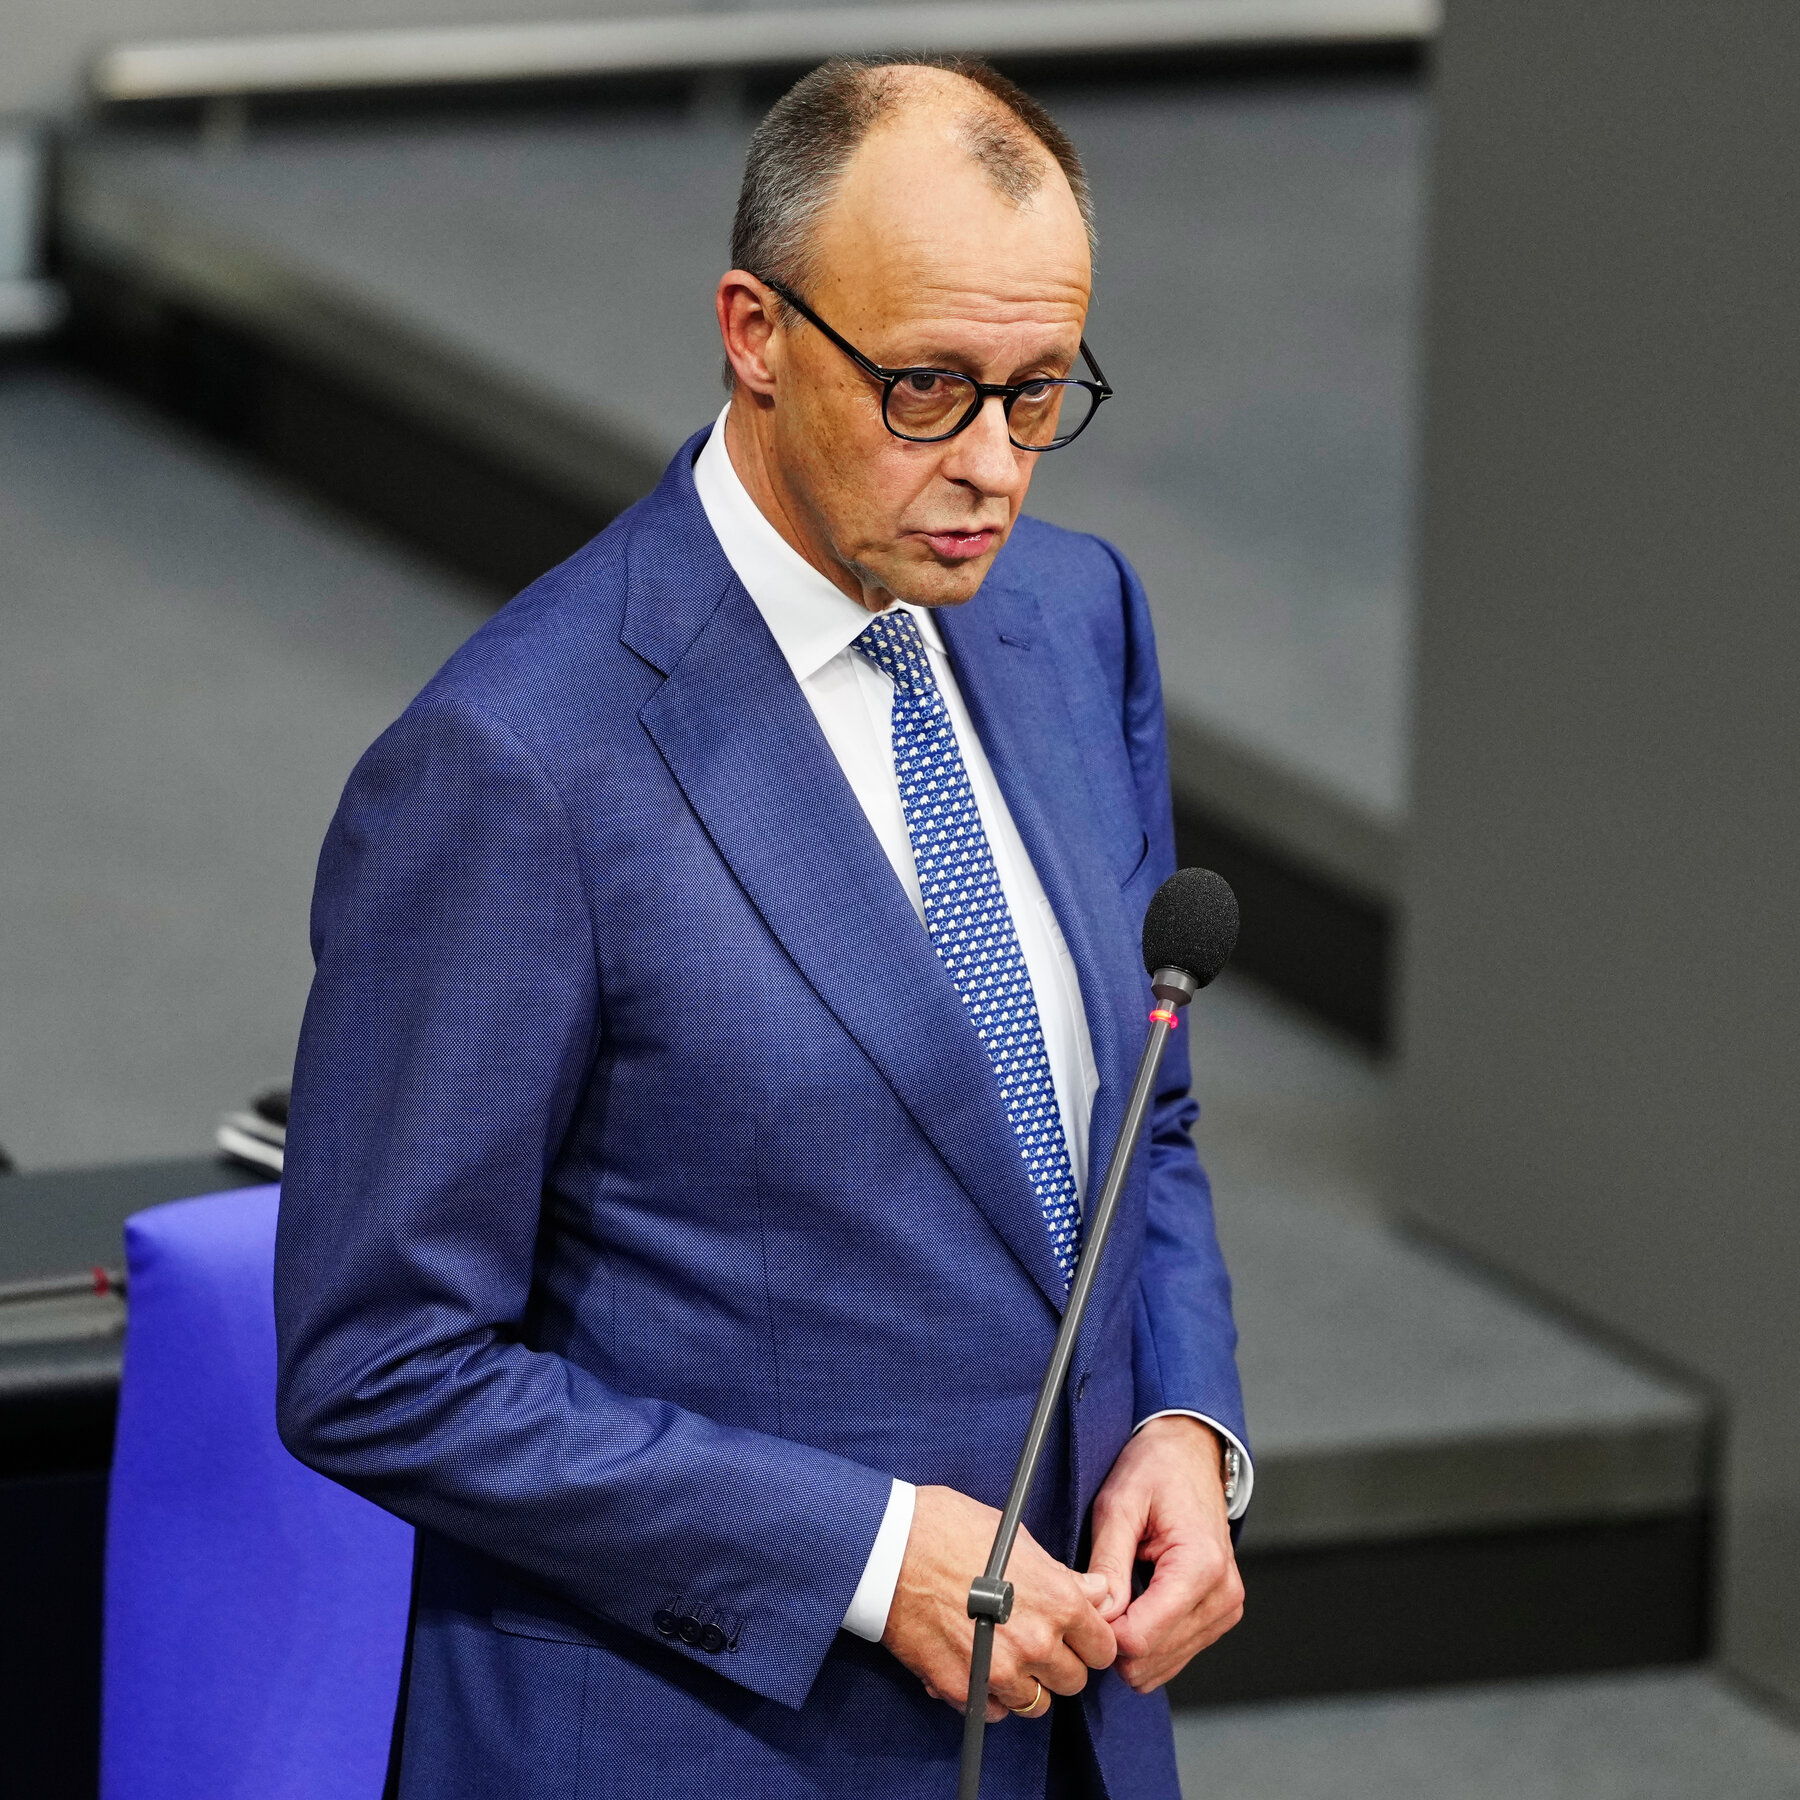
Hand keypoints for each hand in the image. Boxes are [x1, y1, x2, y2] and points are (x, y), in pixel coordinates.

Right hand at [882, 1485, 1115, 1722]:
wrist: (888, 1548)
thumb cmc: (949, 1528)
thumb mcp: (1016, 1538)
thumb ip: (1062, 1575)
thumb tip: (1096, 1592)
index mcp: (1058, 1601)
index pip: (1103, 1647)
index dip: (1090, 1639)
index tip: (1076, 1634)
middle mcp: (1037, 1643)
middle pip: (1073, 1681)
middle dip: (1060, 1663)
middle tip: (1037, 1641)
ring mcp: (999, 1671)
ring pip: (1036, 1704)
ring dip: (1027, 1684)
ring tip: (1005, 1654)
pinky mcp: (963, 1689)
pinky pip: (994, 1712)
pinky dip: (990, 1697)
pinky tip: (978, 1666)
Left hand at [1085, 1417, 1243, 1691]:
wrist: (1190, 1454)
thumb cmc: (1157, 1469)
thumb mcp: (1118, 1504)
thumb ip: (1108, 1563)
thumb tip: (1099, 1614)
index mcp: (1201, 1565)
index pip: (1142, 1638)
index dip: (1102, 1631)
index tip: (1084, 1604)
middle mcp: (1223, 1595)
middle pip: (1151, 1659)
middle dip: (1114, 1638)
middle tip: (1097, 1595)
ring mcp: (1225, 1609)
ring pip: (1162, 1665)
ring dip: (1131, 1640)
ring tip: (1119, 1593)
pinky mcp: (1219, 1617)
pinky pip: (1174, 1655)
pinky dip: (1147, 1639)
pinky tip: (1136, 1602)